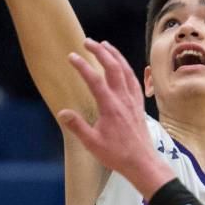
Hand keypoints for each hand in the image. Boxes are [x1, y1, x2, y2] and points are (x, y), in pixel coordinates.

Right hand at [57, 39, 169, 196]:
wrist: (142, 163)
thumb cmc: (117, 155)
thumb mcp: (92, 143)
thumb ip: (77, 126)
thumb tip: (62, 112)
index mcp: (110, 107)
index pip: (95, 80)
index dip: (82, 66)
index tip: (71, 56)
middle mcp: (123, 99)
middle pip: (113, 68)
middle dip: (100, 51)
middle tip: (87, 41)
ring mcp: (133, 100)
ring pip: (126, 70)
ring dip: (115, 55)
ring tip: (105, 44)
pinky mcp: (138, 104)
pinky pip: (134, 80)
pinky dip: (127, 68)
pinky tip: (123, 65)